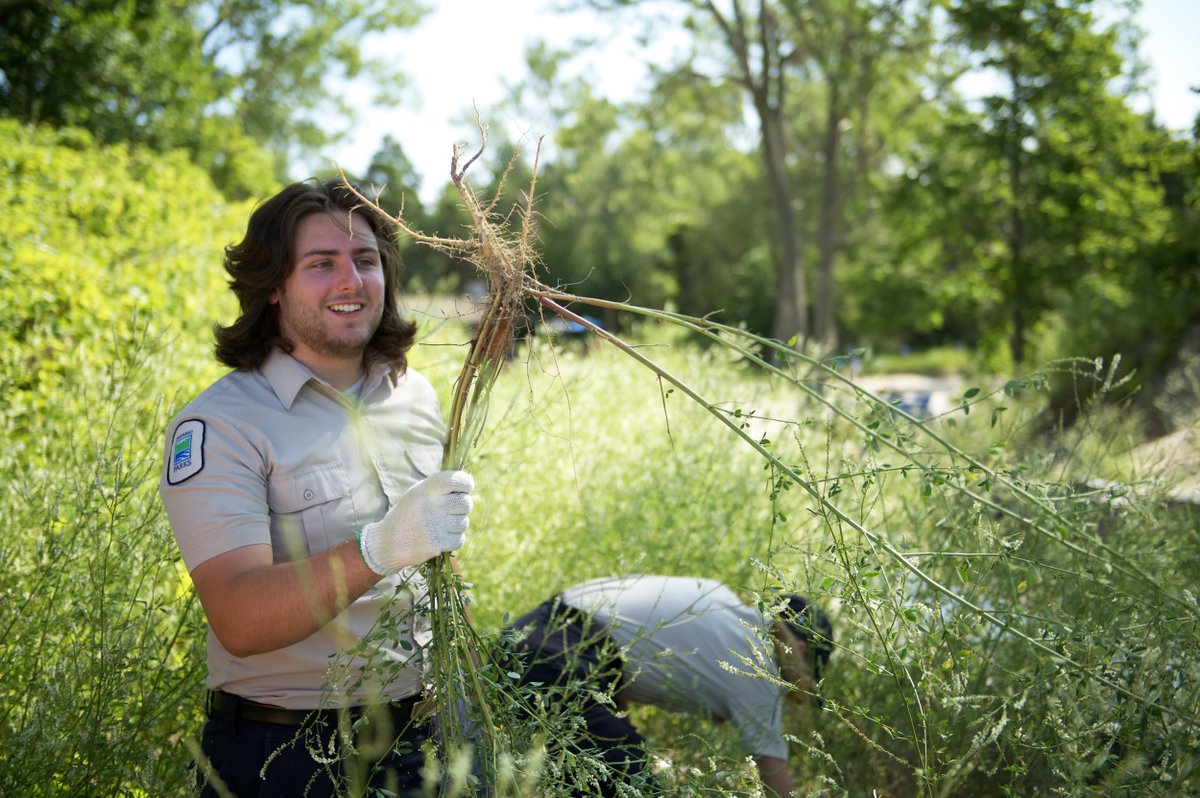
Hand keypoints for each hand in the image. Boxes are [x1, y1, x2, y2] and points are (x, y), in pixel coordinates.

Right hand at [357, 470, 474, 574]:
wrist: (388, 542)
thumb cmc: (408, 514)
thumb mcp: (418, 493)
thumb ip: (441, 487)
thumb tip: (468, 483)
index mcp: (426, 489)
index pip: (456, 480)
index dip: (466, 483)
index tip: (466, 487)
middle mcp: (431, 505)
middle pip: (466, 503)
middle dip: (464, 506)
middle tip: (454, 509)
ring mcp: (435, 526)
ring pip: (464, 523)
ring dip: (457, 525)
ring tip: (441, 525)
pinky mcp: (436, 544)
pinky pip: (459, 539)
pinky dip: (453, 540)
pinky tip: (440, 537)